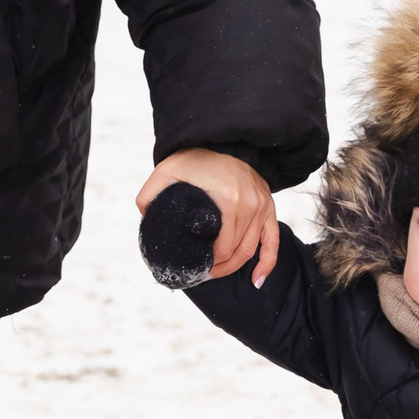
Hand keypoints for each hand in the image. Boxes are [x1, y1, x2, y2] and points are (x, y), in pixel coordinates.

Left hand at [136, 149, 275, 286]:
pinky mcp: (269, 205)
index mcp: (228, 200)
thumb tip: (145, 218)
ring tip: (217, 273)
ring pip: (252, 250)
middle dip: (219, 268)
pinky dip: (267, 263)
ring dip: (236, 267)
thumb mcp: (166, 171)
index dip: (209, 263)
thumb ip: (150, 194)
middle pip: (237, 252)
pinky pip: (273, 241)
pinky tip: (257, 280)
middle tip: (203, 274)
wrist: (221, 138)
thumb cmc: (194, 157)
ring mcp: (263, 205)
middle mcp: (250, 205)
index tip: (195, 268)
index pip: (222, 247)